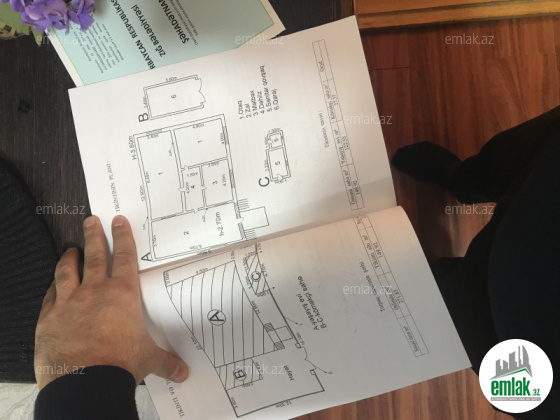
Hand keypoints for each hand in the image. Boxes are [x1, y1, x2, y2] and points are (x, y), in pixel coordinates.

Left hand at [34, 215, 188, 388]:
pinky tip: (53, 285)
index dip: (122, 237)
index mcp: (122, 294)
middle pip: (94, 256)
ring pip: (67, 271)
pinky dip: (52, 288)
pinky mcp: (49, 318)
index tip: (117, 221)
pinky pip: (50, 296)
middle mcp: (95, 292)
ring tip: (69, 249)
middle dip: (93, 236)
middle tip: (90, 220)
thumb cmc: (121, 364)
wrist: (86, 382)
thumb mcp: (148, 359)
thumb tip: (183, 373)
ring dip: (69, 258)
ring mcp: (69, 302)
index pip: (124, 257)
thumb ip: (165, 361)